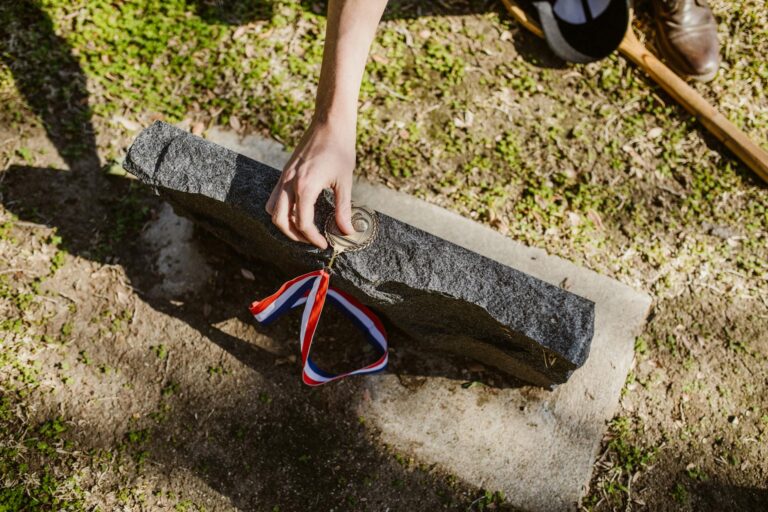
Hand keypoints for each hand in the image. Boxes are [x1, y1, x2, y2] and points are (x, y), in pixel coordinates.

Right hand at [266, 118, 355, 248]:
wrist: (330, 123)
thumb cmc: (340, 149)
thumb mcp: (345, 182)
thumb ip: (343, 209)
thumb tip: (347, 232)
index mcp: (305, 186)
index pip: (302, 223)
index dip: (313, 238)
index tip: (324, 243)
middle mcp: (289, 183)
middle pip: (280, 220)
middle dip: (295, 235)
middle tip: (312, 240)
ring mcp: (284, 177)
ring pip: (273, 210)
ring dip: (284, 223)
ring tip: (303, 229)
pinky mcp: (284, 172)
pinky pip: (274, 197)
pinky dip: (282, 209)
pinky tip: (298, 211)